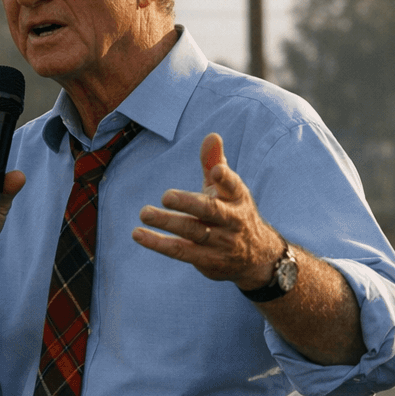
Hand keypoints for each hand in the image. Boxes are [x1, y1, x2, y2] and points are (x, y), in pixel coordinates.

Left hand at [132, 133, 284, 288]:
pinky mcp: (206, 260)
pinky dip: (158, 244)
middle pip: (211, 211)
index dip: (225, 179)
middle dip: (189, 203)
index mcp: (238, 198)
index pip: (233, 186)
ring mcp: (220, 242)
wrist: (256, 258)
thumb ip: (215, 162)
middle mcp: (232, 220)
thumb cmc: (233, 213)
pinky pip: (181, 251)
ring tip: (144, 212)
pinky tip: (138, 234)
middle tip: (166, 196)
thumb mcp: (228, 189)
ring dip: (168, 222)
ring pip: (193, 231)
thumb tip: (211, 135)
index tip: (216, 171)